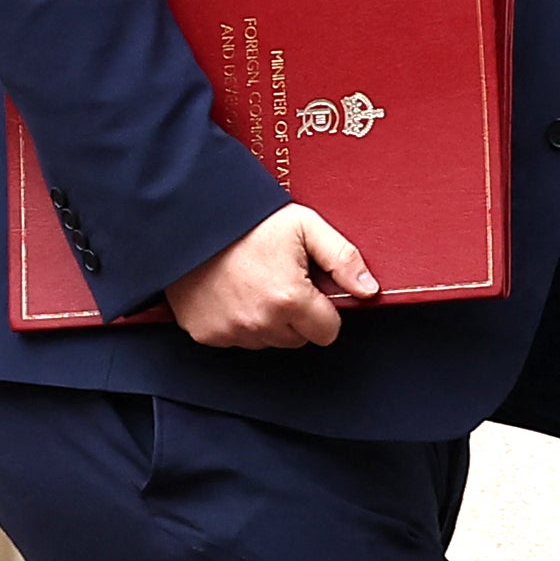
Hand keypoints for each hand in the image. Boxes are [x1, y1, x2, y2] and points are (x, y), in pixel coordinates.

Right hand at [169, 203, 374, 346]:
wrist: (191, 219)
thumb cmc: (249, 221)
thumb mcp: (305, 227)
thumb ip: (343, 259)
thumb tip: (368, 289)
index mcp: (289, 299)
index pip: (328, 332)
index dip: (324, 311)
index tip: (311, 290)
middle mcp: (260, 322)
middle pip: (298, 338)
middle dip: (297, 316)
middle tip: (280, 280)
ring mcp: (230, 331)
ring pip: (268, 341)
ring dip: (268, 321)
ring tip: (255, 283)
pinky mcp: (206, 333)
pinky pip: (236, 339)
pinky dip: (238, 322)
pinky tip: (233, 293)